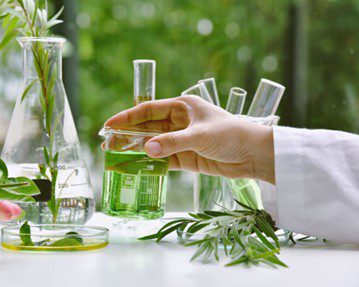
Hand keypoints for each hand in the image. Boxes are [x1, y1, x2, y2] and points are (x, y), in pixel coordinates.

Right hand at [104, 95, 274, 183]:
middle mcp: (179, 122)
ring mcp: (181, 140)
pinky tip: (136, 167)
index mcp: (181, 107)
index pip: (148, 110)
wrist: (254, 155)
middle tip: (107, 143)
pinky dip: (150, 163)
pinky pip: (163, 159)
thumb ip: (173, 143)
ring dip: (136, 150)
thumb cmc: (231, 135)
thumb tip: (146, 150)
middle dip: (127, 135)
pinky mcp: (186, 157)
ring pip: (152, 144)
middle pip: (147, 128)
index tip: (109, 124)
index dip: (127, 117)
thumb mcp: (200, 135)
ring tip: (115, 156)